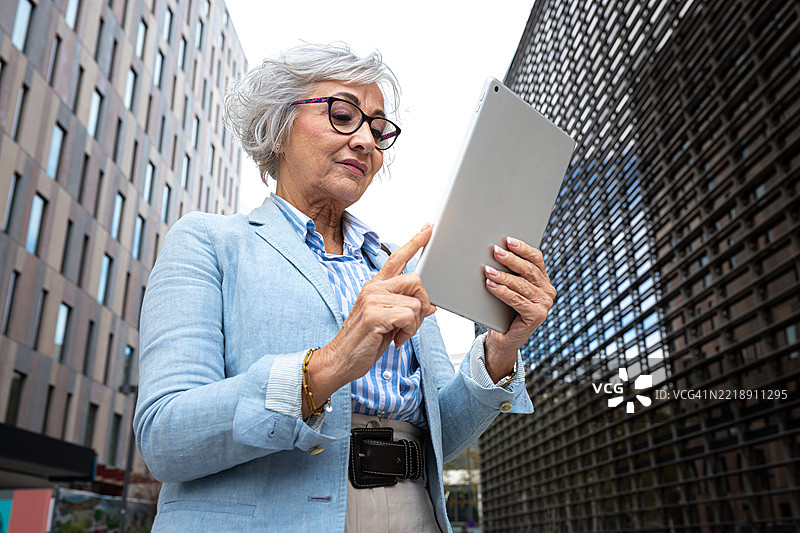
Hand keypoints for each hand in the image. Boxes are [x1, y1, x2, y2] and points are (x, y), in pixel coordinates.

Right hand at [303, 225, 435, 415]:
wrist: (340, 359)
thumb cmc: (363, 341)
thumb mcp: (387, 320)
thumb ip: (406, 308)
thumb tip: (430, 305)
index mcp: (375, 286)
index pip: (396, 258)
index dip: (415, 242)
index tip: (429, 229)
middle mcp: (373, 288)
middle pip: (416, 280)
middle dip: (423, 303)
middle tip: (412, 322)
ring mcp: (373, 300)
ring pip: (416, 303)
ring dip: (414, 324)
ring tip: (399, 334)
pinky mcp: (375, 315)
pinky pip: (409, 317)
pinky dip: (409, 332)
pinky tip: (395, 340)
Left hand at [483, 237, 555, 380]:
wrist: (503, 337)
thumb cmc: (502, 309)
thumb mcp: (508, 286)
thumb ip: (509, 272)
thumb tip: (494, 250)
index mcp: (543, 279)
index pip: (536, 258)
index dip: (523, 248)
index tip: (508, 240)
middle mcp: (547, 290)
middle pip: (528, 270)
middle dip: (510, 259)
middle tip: (495, 251)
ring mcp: (544, 304)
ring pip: (521, 285)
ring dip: (503, 276)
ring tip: (488, 270)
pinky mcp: (537, 316)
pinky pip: (517, 300)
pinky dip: (503, 292)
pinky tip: (491, 285)